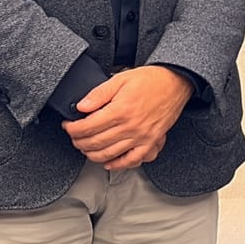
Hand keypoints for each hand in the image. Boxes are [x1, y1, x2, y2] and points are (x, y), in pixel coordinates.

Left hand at [62, 65, 193, 169]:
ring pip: (109, 154)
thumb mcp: (121, 79)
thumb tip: (81, 107)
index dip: (72, 129)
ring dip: (92, 154)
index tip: (68, 126)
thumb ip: (99, 93)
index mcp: (120, 110)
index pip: (87, 127)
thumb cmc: (151, 80)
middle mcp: (130, 126)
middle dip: (79, 142)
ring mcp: (141, 136)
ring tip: (86, 147)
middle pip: (95, 143)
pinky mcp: (150, 141)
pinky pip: (131, 160)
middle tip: (74, 136)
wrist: (176, 82)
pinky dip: (117, 164)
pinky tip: (108, 162)